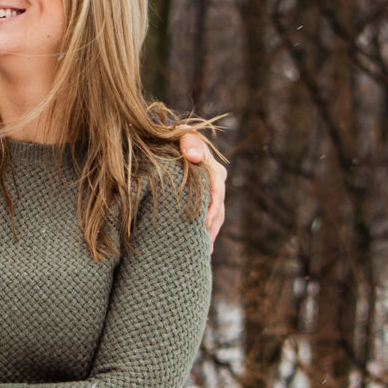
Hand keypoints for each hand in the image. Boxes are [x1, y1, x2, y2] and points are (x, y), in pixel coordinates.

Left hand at [180, 130, 227, 247]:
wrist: (168, 142)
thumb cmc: (174, 138)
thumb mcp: (182, 134)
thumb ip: (189, 142)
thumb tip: (194, 157)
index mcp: (212, 167)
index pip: (216, 190)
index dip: (211, 207)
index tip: (205, 223)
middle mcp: (216, 181)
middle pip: (218, 207)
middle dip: (211, 226)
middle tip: (204, 245)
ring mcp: (211, 192)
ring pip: (216, 216)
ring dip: (210, 233)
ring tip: (203, 252)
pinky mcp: (204, 200)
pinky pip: (209, 219)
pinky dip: (206, 232)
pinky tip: (201, 249)